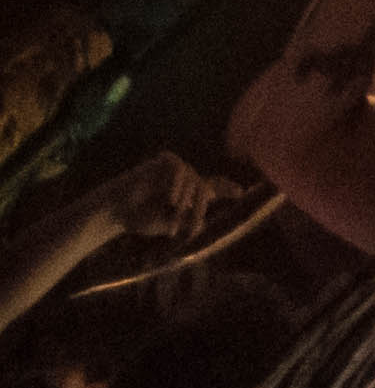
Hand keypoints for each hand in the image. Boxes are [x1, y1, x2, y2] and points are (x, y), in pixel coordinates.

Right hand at [107, 147, 234, 239]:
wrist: (119, 210)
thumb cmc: (143, 219)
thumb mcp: (172, 225)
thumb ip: (190, 223)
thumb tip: (205, 223)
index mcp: (188, 194)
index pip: (212, 187)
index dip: (226, 188)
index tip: (242, 191)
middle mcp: (184, 180)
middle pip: (205, 189)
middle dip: (200, 210)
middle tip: (191, 226)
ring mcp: (174, 169)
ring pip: (194, 180)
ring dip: (186, 199)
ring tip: (172, 208)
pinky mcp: (163, 161)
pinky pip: (180, 169)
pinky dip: (177, 184)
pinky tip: (169, 197)